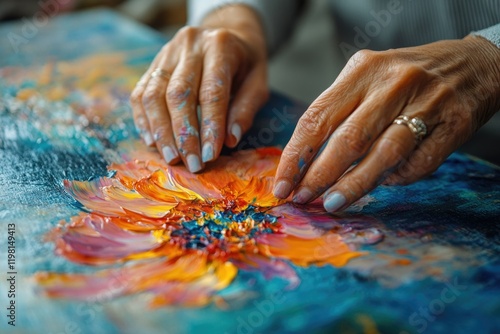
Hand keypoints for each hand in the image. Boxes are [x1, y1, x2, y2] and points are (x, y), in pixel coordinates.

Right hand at [130, 6, 267, 172]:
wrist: (228, 32)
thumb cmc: (245, 64)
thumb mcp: (258, 83)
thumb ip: (245, 109)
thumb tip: (229, 140)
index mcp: (220, 45)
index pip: (212, 91)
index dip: (210, 126)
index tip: (209, 156)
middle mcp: (190, 44)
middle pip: (178, 94)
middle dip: (184, 134)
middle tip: (190, 164)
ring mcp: (167, 52)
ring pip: (154, 95)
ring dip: (161, 131)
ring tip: (171, 158)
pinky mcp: (153, 63)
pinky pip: (140, 93)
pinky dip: (144, 120)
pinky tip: (153, 142)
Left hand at [273, 36, 499, 211]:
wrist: (472, 64)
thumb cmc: (407, 77)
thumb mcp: (368, 78)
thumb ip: (341, 112)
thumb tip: (308, 163)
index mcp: (362, 70)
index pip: (317, 118)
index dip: (296, 156)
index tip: (282, 184)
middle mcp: (392, 83)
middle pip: (347, 139)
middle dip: (319, 176)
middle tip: (303, 199)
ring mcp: (426, 103)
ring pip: (382, 154)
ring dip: (354, 185)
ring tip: (333, 203)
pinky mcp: (453, 124)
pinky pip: (417, 163)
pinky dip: (397, 178)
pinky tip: (384, 183)